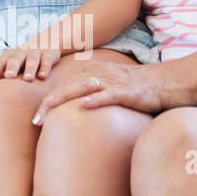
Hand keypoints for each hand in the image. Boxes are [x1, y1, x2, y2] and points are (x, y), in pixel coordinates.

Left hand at [0, 46, 60, 83]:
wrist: (47, 47)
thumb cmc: (25, 65)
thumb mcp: (15, 69)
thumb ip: (5, 79)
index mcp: (9, 56)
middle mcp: (21, 53)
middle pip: (14, 59)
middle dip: (11, 67)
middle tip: (9, 76)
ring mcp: (35, 53)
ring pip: (31, 59)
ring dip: (29, 68)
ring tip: (28, 78)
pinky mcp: (49, 53)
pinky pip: (47, 59)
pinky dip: (45, 67)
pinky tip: (43, 76)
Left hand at [31, 61, 166, 125]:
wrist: (162, 82)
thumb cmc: (133, 88)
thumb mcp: (107, 87)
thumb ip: (90, 94)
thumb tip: (73, 110)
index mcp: (90, 74)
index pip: (62, 87)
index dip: (46, 100)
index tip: (34, 117)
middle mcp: (97, 76)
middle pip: (66, 88)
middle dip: (47, 103)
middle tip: (34, 120)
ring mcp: (110, 83)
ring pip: (80, 89)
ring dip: (62, 99)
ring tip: (46, 110)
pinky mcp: (125, 91)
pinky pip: (108, 95)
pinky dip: (95, 99)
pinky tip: (83, 105)